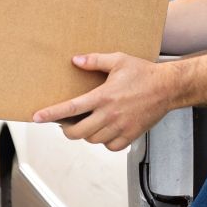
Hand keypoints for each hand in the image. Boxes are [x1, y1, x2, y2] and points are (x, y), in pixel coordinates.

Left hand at [30, 52, 180, 150]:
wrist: (169, 87)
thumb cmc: (143, 73)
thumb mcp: (118, 60)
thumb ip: (94, 60)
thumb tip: (75, 60)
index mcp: (103, 96)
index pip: (71, 108)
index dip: (51, 114)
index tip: (36, 118)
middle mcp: (110, 115)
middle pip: (78, 132)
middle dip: (66, 130)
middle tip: (65, 124)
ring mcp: (121, 127)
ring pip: (93, 140)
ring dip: (86, 135)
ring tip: (87, 124)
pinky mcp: (132, 135)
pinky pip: (111, 147)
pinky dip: (105, 142)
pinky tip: (105, 131)